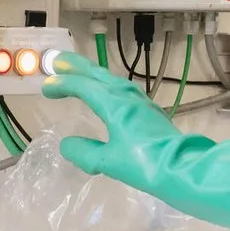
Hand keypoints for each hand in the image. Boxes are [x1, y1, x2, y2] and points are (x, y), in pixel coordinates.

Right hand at [41, 51, 178, 180]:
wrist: (183, 169)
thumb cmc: (145, 164)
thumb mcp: (108, 162)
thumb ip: (84, 152)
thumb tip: (67, 144)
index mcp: (114, 105)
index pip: (83, 87)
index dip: (63, 85)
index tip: (46, 88)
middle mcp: (127, 98)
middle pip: (98, 75)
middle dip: (77, 67)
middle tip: (58, 61)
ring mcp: (141, 103)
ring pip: (112, 80)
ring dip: (93, 74)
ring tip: (80, 74)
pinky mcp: (150, 112)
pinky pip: (122, 90)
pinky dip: (107, 85)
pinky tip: (108, 94)